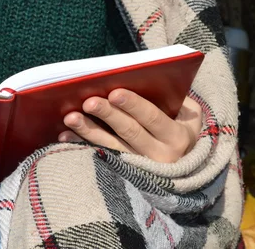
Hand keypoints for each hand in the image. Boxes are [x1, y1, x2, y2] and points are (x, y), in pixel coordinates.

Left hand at [58, 89, 201, 162]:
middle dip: (107, 114)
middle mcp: (160, 155)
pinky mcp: (123, 173)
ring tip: (70, 118)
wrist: (187, 170)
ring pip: (110, 146)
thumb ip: (175, 99)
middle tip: (88, 102)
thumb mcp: (189, 115)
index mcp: (177, 136)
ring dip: (88, 131)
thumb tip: (149, 79)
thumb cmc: (182, 129)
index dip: (133, 105)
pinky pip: (99, 156)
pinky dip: (81, 145)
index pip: (152, 118)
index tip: (114, 92)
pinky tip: (65, 135)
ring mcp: (140, 168)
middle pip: (129, 132)